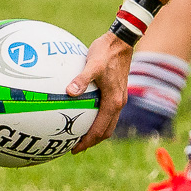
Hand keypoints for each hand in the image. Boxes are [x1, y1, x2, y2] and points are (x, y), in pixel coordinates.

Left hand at [63, 31, 133, 153]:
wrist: (121, 41)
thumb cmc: (106, 52)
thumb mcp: (92, 64)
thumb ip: (81, 79)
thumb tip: (69, 92)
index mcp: (114, 101)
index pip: (101, 129)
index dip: (88, 141)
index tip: (74, 149)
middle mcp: (119, 102)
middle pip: (106, 130)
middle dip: (92, 141)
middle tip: (75, 147)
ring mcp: (119, 97)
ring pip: (109, 122)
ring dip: (96, 131)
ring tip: (79, 135)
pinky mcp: (117, 91)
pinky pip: (108, 112)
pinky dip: (98, 119)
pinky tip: (85, 114)